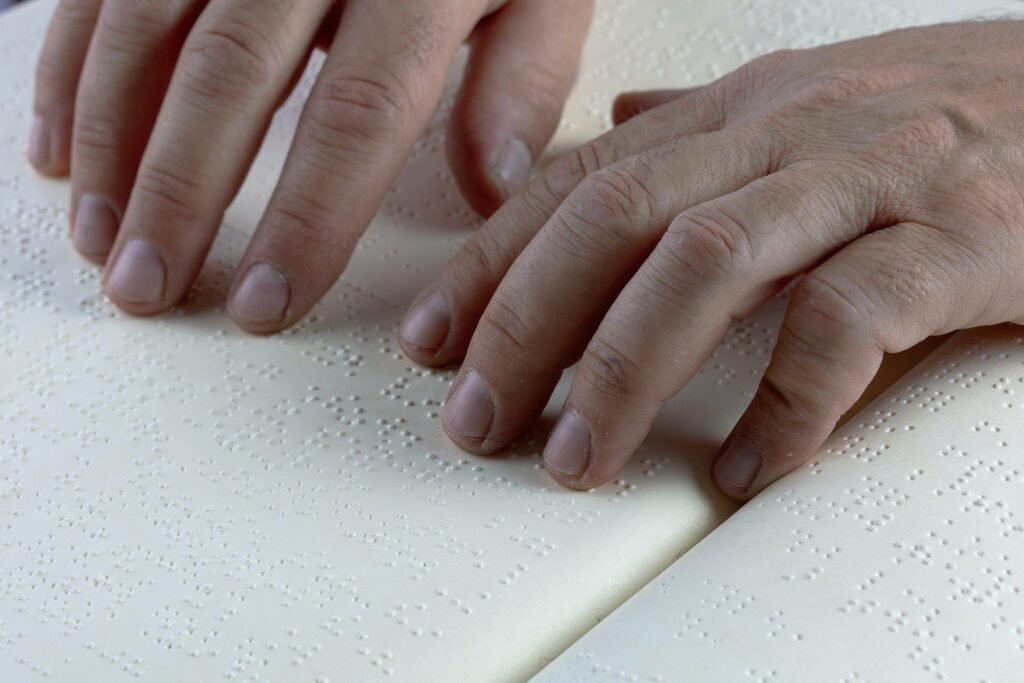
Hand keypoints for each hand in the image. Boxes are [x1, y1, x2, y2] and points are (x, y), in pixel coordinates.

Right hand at [28, 0, 592, 329]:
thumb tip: (492, 186)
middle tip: (151, 287)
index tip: (268, 299)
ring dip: (114, 141)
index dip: (306, 216)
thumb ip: (520, 81)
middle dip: (182, 193)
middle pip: (232, 76)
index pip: (357, 113)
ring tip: (103, 240)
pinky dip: (72, 70)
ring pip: (150, 28)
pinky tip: (62, 151)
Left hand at [398, 21, 1023, 499]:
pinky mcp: (958, 237)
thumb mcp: (805, 103)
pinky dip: (785, 406)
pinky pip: (846, 323)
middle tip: (476, 418)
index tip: (432, 340)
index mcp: (737, 111)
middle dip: (526, 325)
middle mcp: (784, 133)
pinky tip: (745, 469)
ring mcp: (868, 179)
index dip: (490, 262)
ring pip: (707, 264)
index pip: (577, 182)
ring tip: (576, 459)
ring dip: (623, 372)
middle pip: (615, 221)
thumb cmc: (948, 114)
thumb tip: (617, 125)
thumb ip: (701, 127)